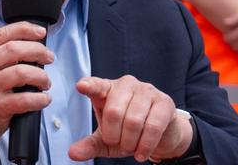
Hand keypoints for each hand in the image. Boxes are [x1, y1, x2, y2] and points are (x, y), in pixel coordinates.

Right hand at [0, 22, 53, 160]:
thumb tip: (26, 48)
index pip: (2, 34)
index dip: (25, 29)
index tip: (40, 32)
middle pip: (14, 49)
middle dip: (38, 50)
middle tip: (49, 57)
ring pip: (22, 72)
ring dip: (41, 76)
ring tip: (45, 82)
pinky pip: (25, 99)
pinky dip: (40, 99)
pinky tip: (43, 99)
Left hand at [69, 76, 191, 162]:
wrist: (162, 135)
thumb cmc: (128, 133)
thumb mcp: (106, 140)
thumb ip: (90, 145)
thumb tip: (72, 153)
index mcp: (107, 89)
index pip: (96, 85)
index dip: (89, 86)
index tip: (80, 86)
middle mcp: (126, 84)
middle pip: (113, 112)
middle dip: (114, 135)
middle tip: (118, 142)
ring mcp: (146, 90)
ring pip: (133, 120)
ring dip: (130, 142)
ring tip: (130, 147)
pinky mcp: (164, 102)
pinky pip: (153, 126)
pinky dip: (145, 145)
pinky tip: (141, 153)